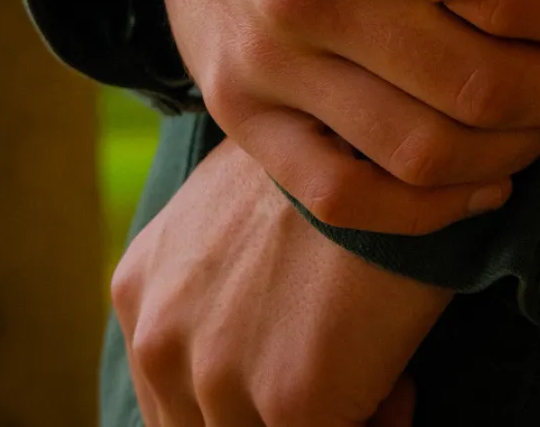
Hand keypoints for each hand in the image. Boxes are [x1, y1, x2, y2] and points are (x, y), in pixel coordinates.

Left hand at [112, 138, 450, 426]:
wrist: (385, 142)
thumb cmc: (327, 158)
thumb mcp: (234, 202)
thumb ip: (212, 273)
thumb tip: (252, 321)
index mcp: (140, 289)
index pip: (173, 390)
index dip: (245, 386)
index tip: (302, 353)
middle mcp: (160, 338)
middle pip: (212, 423)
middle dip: (280, 409)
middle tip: (344, 366)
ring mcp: (218, 373)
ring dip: (329, 415)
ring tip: (374, 366)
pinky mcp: (291, 399)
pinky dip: (374, 421)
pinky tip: (400, 378)